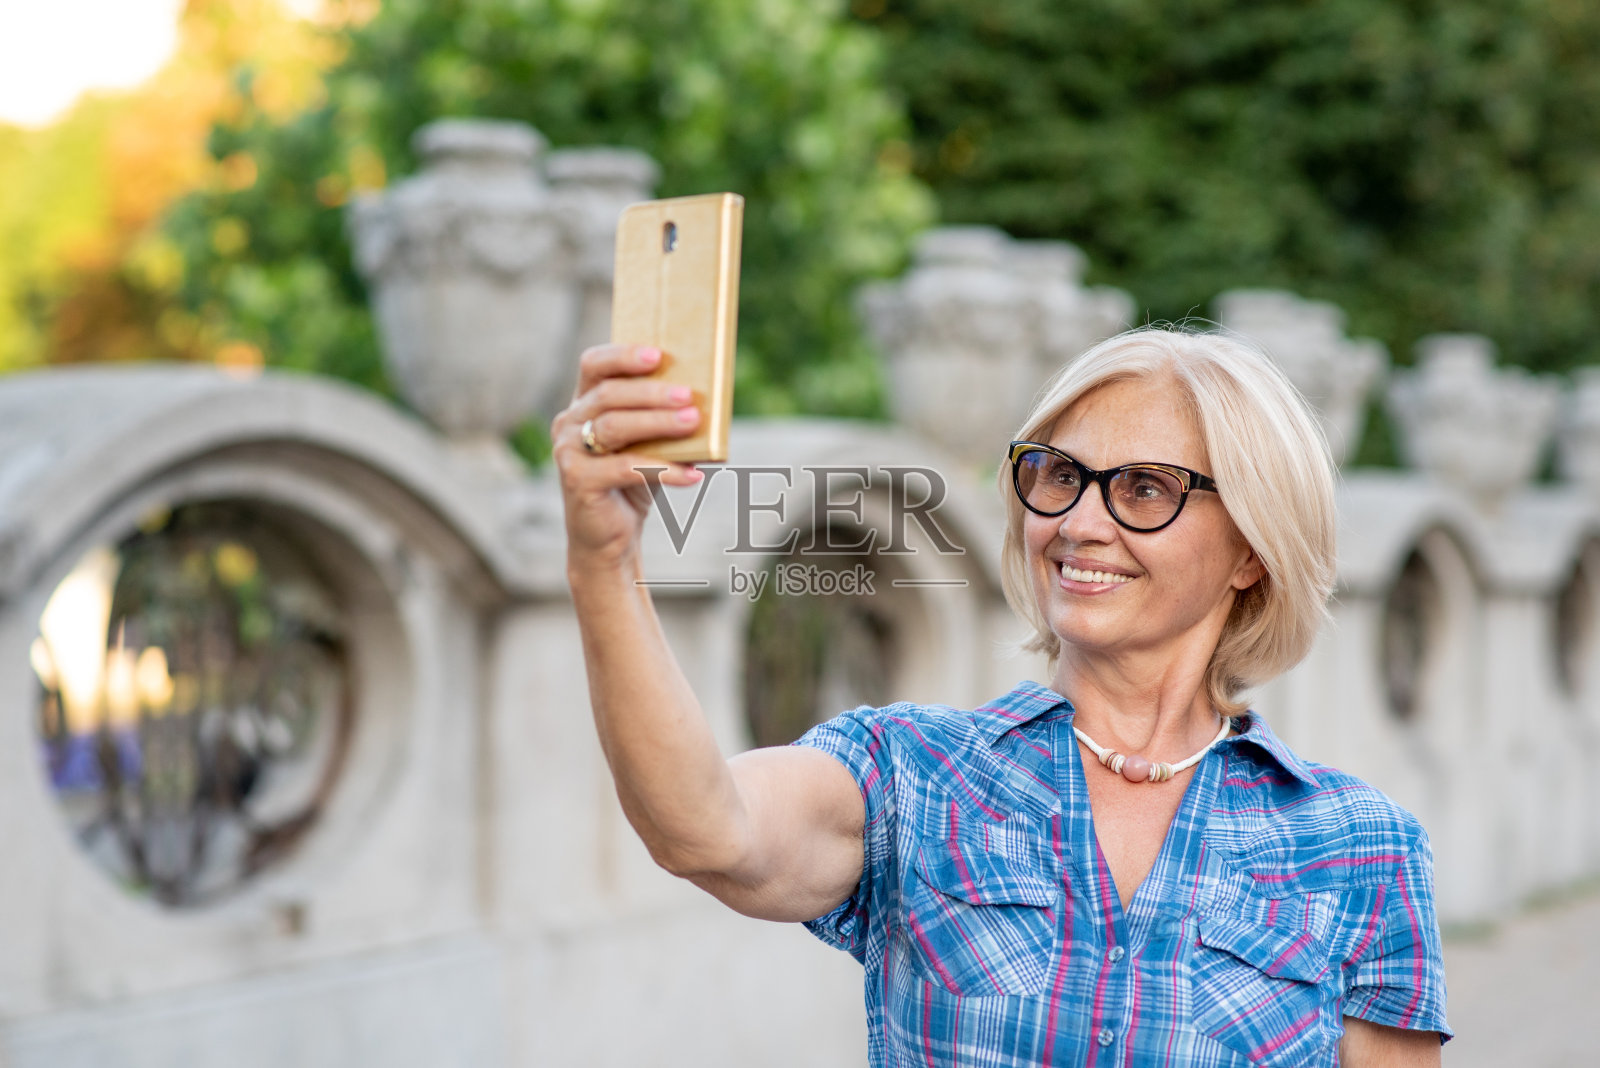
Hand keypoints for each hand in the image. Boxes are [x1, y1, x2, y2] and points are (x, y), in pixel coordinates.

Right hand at [551, 343, 703, 566]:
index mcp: (584, 403)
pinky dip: (664, 471)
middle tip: (688, 395)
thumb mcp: (650, 445)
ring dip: (657, 423)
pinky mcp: (578, 481)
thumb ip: (664, 420)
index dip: (623, 356)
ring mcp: (568, 451)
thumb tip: (705, 401)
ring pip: (614, 427)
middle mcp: (569, 423)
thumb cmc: (633, 482)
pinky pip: (626, 469)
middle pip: (609, 395)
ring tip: (693, 423)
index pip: (594, 365)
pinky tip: (693, 476)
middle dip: (651, 393)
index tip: (657, 355)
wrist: (610, 538)